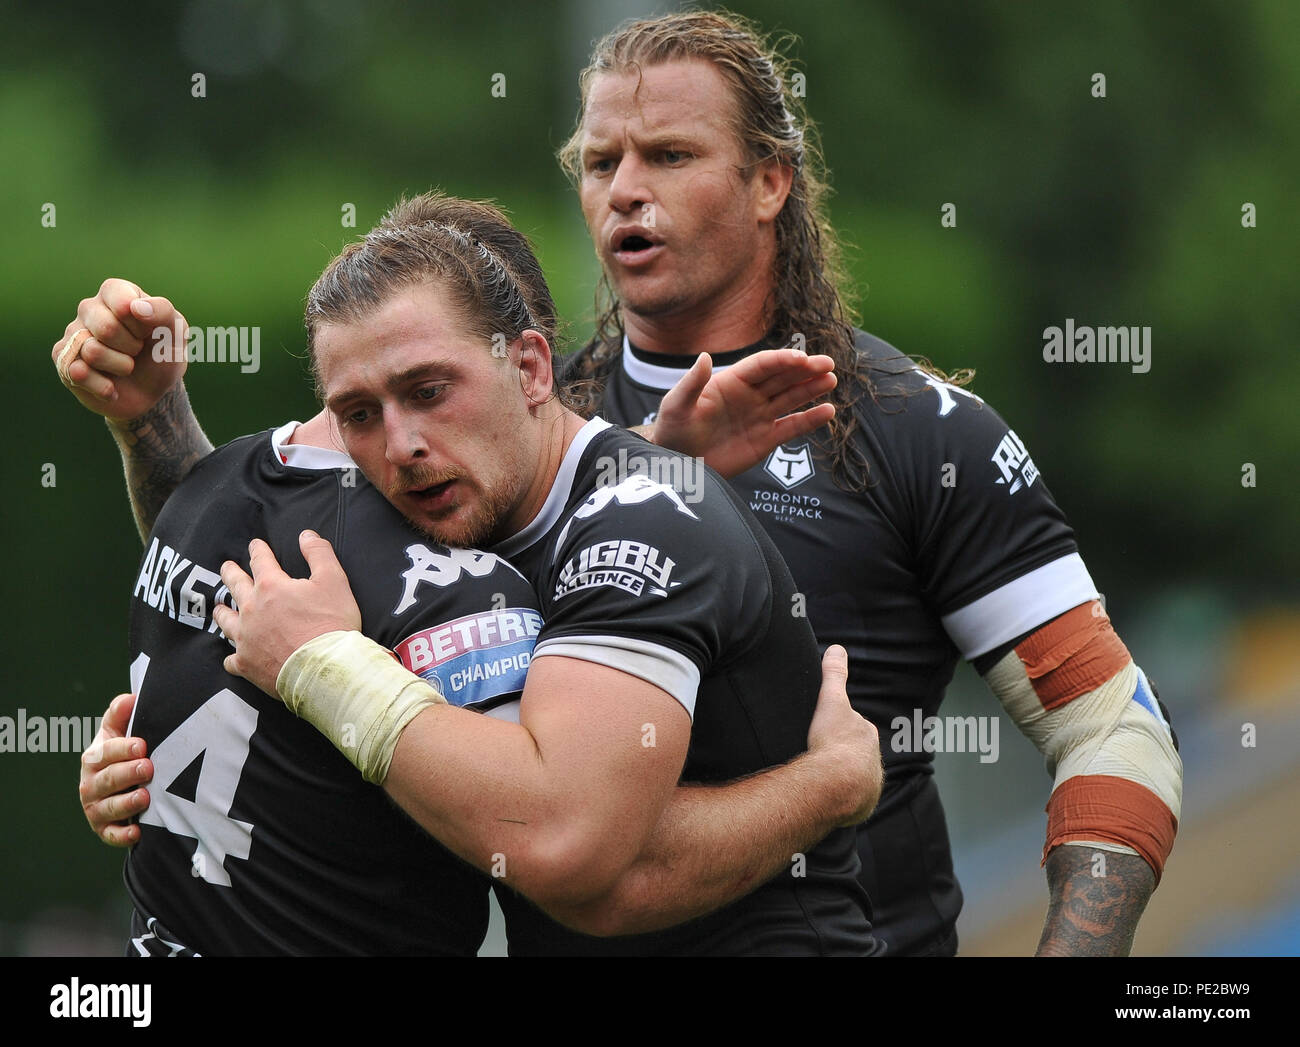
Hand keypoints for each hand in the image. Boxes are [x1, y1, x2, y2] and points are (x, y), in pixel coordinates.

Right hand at [52, 278, 187, 422]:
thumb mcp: (175, 332)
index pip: (121, 299)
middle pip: (106, 328)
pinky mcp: (64, 361)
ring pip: (92, 351)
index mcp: (116, 293)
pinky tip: (111, 386)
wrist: (153, 392)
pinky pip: (78, 373)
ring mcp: (73, 334)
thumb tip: (135, 306)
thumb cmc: (162, 354)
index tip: (149, 331)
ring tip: (126, 366)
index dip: (141, 323)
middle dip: (132, 347)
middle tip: (137, 350)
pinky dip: (105, 387)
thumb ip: (163, 311)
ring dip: (121, 367)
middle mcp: (89, 308)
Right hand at [79, 693, 152, 846]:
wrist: (125, 784)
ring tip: (145, 797)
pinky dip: (122, 835)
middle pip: (107, 780)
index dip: (122, 749)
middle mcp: (91, 784)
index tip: (142, 745)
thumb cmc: (124, 753)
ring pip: (108, 808)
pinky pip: (111, 835)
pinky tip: (137, 832)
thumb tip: (131, 698)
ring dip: (126, 803)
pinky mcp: (105, 829)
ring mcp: (96, 808)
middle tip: (148, 768)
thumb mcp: (119, 732)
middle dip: (127, 774)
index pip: (105, 753)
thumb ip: (120, 714)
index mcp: (94, 758)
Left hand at [215, 531, 362, 697]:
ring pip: (225, 621)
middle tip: (227, 567)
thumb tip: (306, 535)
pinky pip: (231, 659)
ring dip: (222, 611)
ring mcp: (246, 638)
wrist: (326, 669)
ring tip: (220, 607)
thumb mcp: (334, 581)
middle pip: (234, 586)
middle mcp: (251, 610)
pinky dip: (232, 656)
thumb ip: (319, 554)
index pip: (260, 561)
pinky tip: (234, 655)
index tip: (255, 544)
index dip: (258, 550)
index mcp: (271, 587)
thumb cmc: (332, 624)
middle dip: (230, 573)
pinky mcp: (247, 664)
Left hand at [650, 348, 836, 477]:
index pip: (762, 366)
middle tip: (828, 364)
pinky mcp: (765, 440)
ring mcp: (759, 416)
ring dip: (811, 389)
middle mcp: (749, 395)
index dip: (782, 360)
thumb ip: (691, 383)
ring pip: (791, 398)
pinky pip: (792, 427)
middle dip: (805, 370)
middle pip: (782, 378)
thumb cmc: (673, 430)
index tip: (802, 359)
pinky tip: (828, 411)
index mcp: (731, 382)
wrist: (677, 464)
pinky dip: (810, 420)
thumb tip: (705, 357)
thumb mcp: (676, 406)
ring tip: (831, 380)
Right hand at [806, 645, 882, 826]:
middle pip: (858, 755)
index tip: (827, 732)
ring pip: (856, 780)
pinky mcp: (862, 806)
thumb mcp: (831, 701)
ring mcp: (869, 786)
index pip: (856, 729)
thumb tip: (837, 648)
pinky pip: (853, 802)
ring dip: (843, 780)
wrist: (837, 783)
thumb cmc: (833, 741)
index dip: (842, 729)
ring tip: (823, 780)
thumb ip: (834, 674)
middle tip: (822, 756)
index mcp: (867, 735)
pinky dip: (844, 801)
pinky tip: (829, 799)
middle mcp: (874, 761)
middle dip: (844, 756)